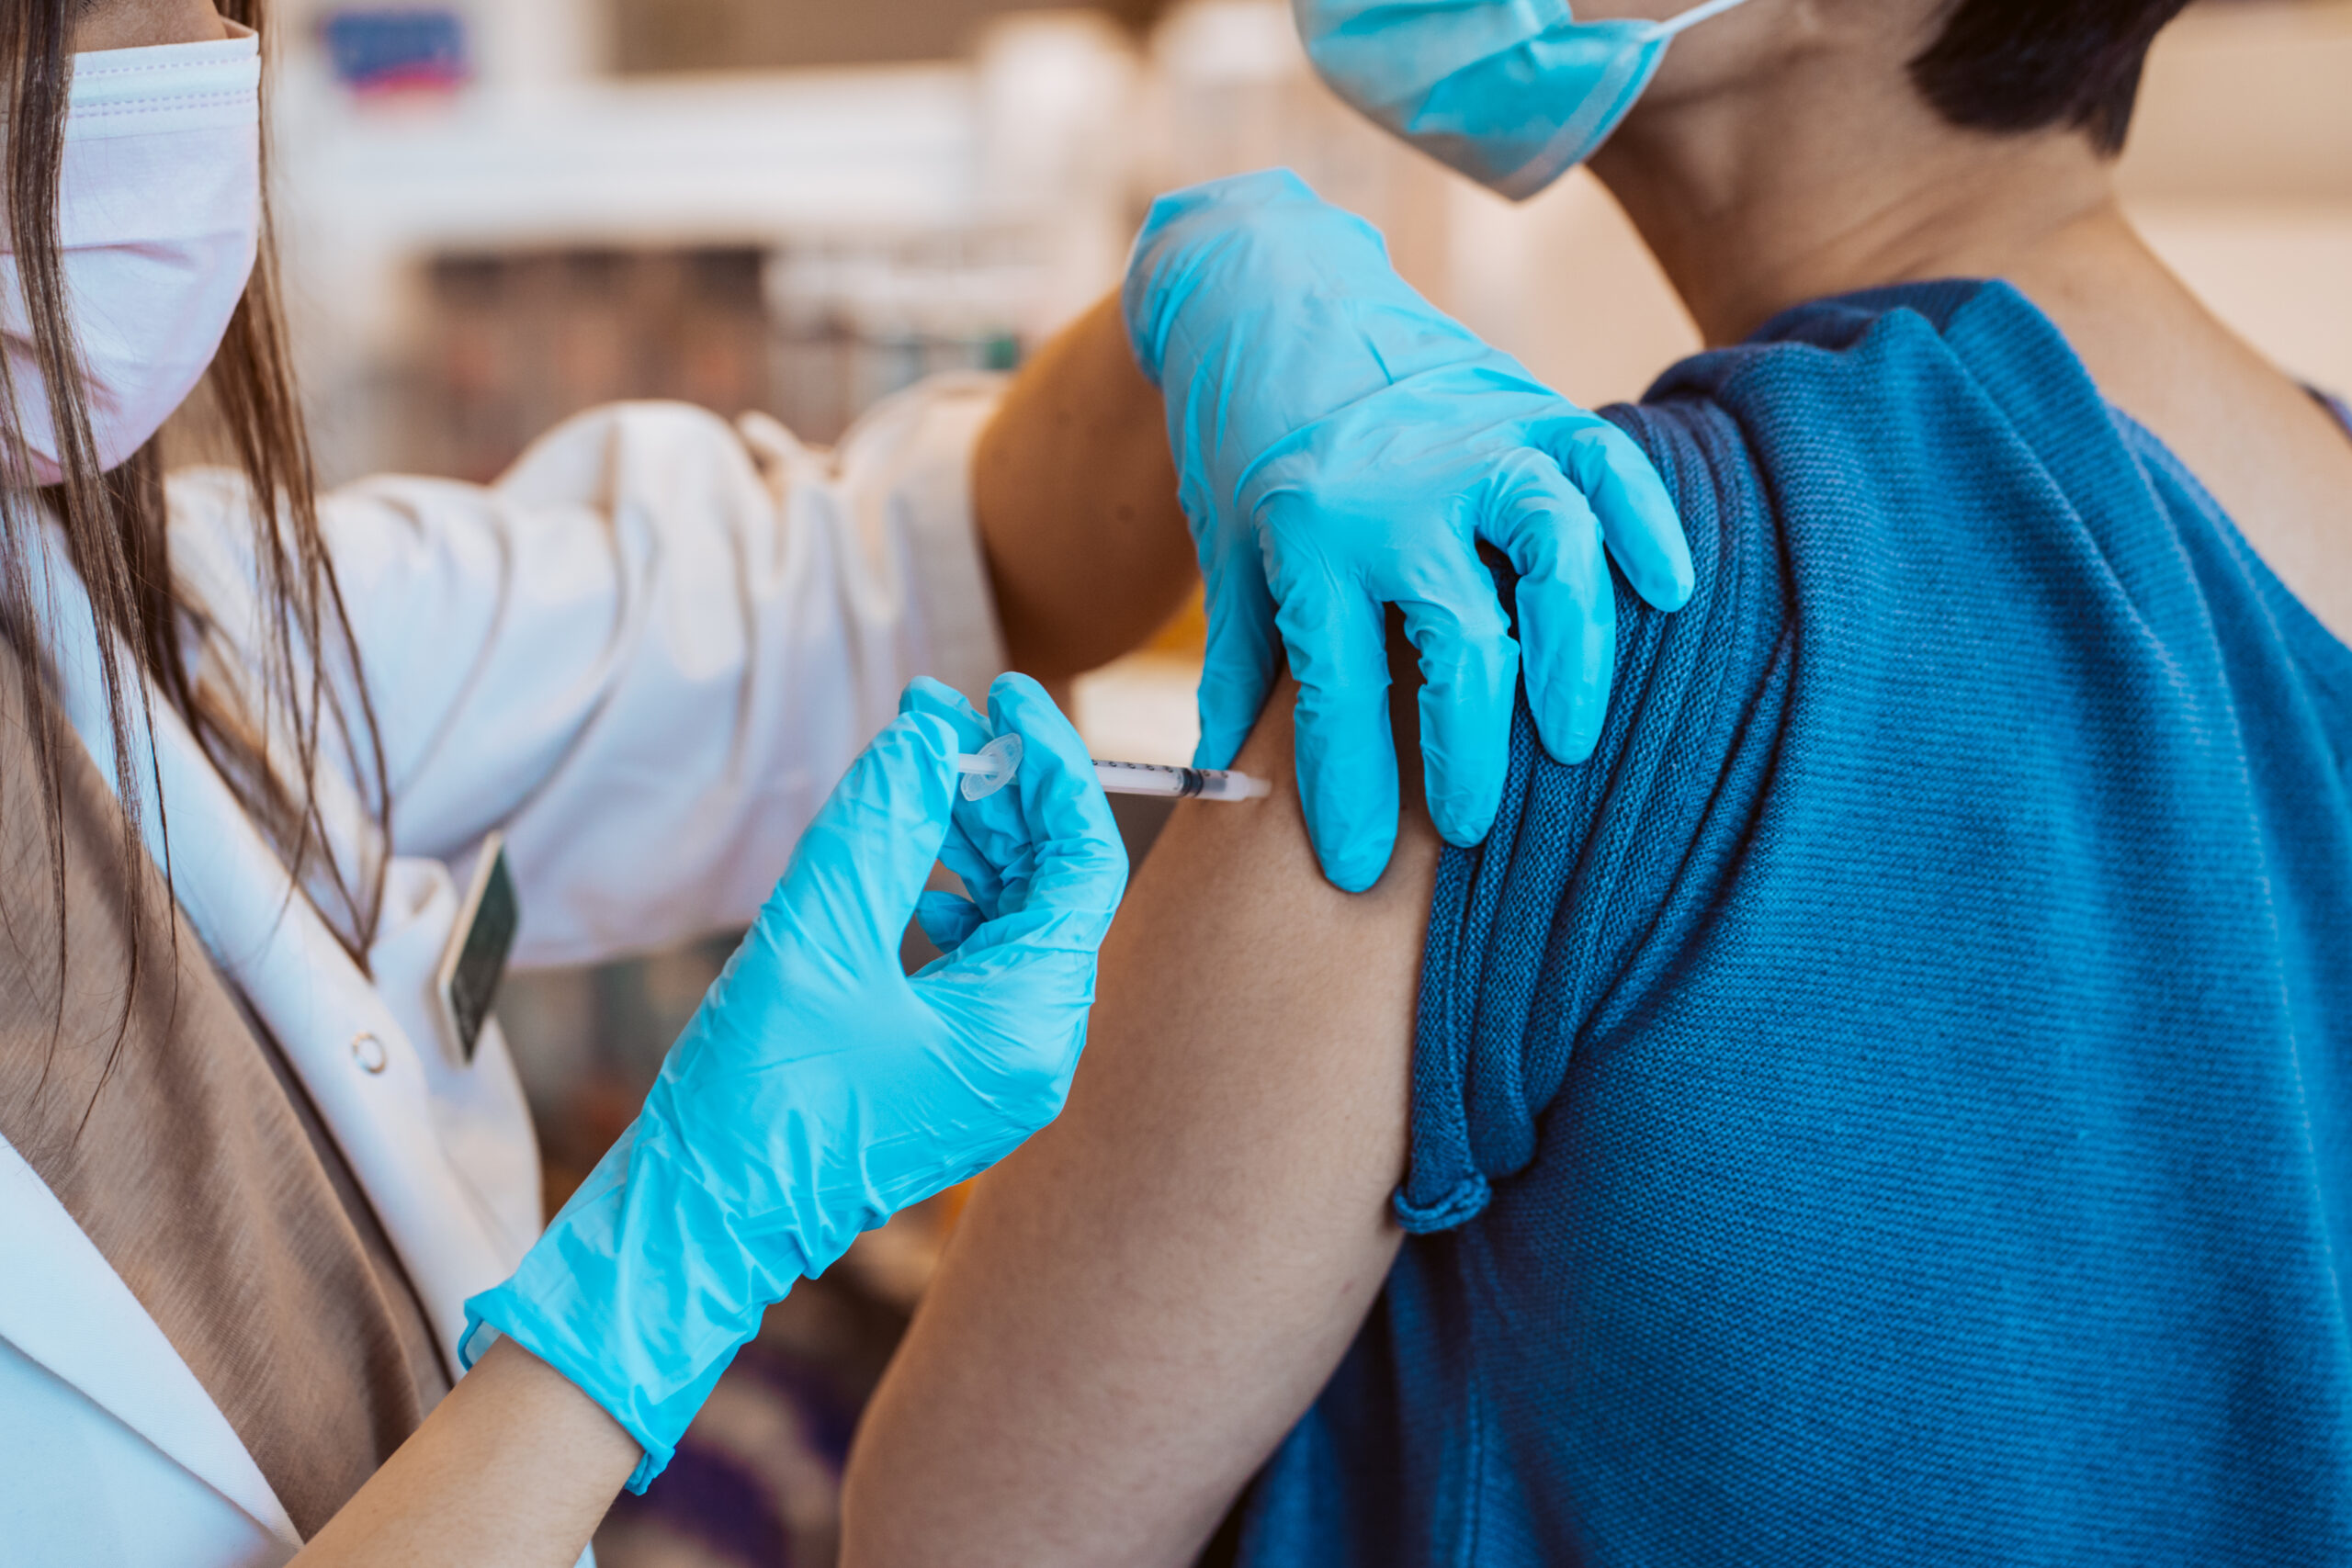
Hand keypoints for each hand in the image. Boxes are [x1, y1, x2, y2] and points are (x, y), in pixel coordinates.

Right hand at [461, 674, 1125, 1489]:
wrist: (700, 1223)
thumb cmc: (755, 1095)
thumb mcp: (817, 935)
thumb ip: (883, 822)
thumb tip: (932, 728)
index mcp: (1029, 1026)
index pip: (1083, 863)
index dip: (1050, 766)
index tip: (1001, 694)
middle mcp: (1036, 1054)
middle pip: (1055, 889)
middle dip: (1004, 795)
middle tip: (938, 722)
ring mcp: (998, 1071)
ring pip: (1018, 923)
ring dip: (977, 842)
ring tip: (915, 780)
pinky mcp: (955, 1076)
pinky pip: (981, 965)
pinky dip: (954, 900)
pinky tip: (909, 869)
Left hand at [1124, 168, 1692, 891]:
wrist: (1265, 285)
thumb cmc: (1241, 440)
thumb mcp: (1228, 553)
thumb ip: (1243, 667)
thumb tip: (1229, 785)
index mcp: (1307, 536)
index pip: (1340, 694)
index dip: (1347, 796)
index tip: (1355, 874)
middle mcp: (1396, 493)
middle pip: (1459, 645)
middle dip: (1468, 756)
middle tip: (1467, 828)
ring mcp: (1472, 443)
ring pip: (1554, 555)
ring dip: (1574, 656)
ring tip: (1569, 739)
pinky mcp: (1530, 403)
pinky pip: (1609, 467)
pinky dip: (1649, 527)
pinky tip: (1670, 592)